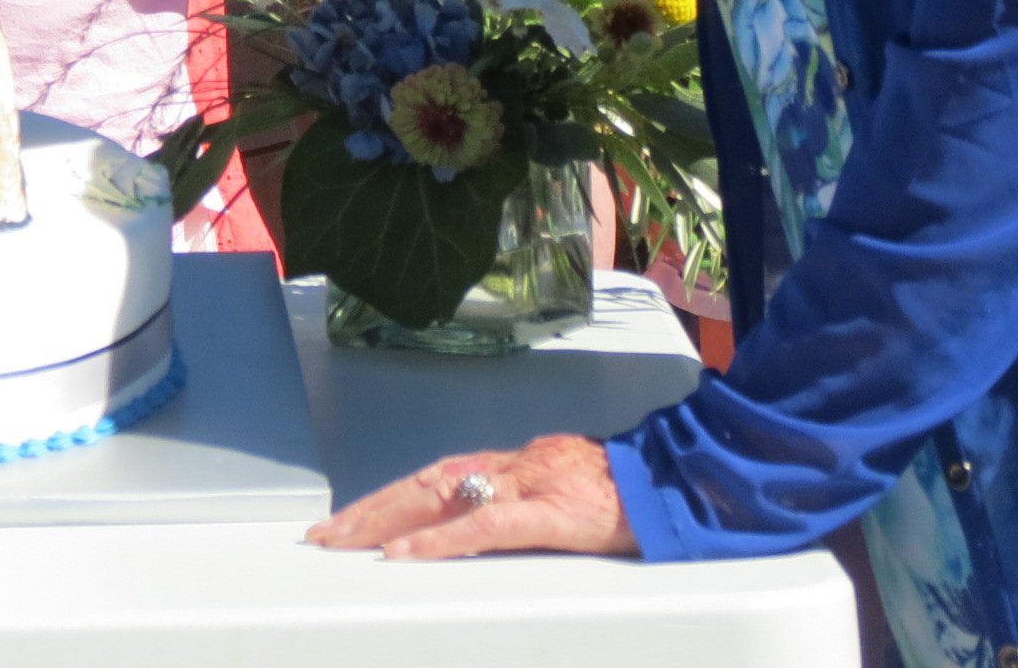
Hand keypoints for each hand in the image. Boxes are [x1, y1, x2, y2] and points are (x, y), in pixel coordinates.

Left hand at [305, 436, 637, 559]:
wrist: (694, 481)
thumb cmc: (641, 497)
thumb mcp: (578, 498)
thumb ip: (535, 508)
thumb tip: (493, 530)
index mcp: (523, 463)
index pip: (443, 475)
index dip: (394, 495)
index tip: (352, 519)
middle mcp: (519, 464)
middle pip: (429, 480)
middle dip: (372, 508)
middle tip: (323, 535)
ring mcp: (535, 483)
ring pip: (443, 494)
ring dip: (386, 519)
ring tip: (343, 541)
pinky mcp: (556, 513)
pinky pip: (487, 525)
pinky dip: (441, 540)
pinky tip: (405, 554)